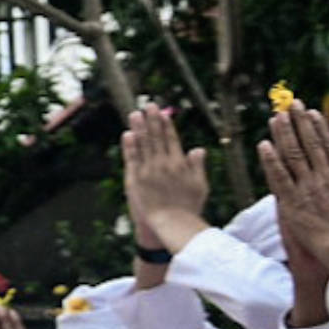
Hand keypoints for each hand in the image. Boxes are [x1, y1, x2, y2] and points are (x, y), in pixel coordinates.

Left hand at [121, 106, 212, 257]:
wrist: (172, 223)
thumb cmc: (188, 207)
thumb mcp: (200, 186)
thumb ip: (197, 166)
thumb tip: (198, 149)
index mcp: (179, 163)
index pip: (171, 139)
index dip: (166, 124)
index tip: (163, 113)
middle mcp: (163, 163)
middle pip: (156, 137)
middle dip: (152, 120)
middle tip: (148, 105)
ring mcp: (148, 170)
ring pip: (143, 144)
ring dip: (139, 127)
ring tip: (135, 114)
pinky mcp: (136, 178)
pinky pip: (132, 158)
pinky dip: (130, 146)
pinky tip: (128, 134)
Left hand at [260, 105, 328, 324]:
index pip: (328, 145)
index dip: (318, 127)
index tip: (311, 112)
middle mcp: (324, 178)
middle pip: (308, 144)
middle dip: (298, 122)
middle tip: (290, 104)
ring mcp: (306, 189)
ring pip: (292, 156)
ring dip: (283, 135)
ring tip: (276, 117)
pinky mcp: (291, 203)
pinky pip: (278, 178)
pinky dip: (270, 161)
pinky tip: (263, 145)